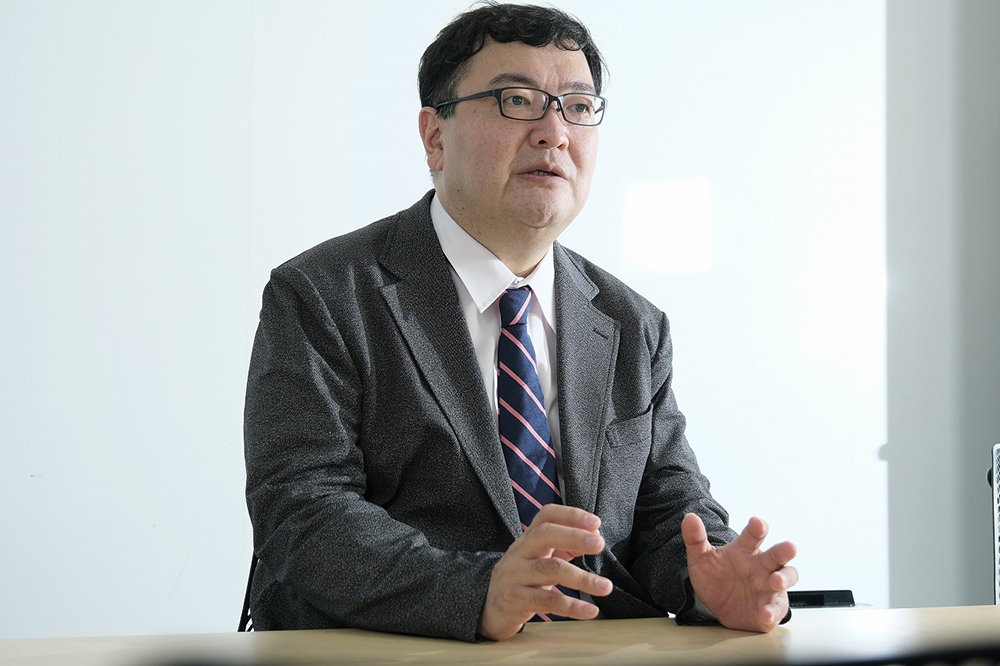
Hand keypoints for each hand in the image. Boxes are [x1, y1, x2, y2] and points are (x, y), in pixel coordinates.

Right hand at [477, 505, 612, 640]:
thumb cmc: (521, 579)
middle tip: (600, 544)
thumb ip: (564, 546)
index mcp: (528, 538)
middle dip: (574, 536)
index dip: (570, 514)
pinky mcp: (514, 600)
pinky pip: (547, 601)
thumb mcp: (538, 558)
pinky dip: (572, 607)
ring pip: (549, 569)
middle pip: (545, 535)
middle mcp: (519, 552)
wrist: (488, 607)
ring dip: (582, 578)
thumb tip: (595, 537)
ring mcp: (515, 575)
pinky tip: (590, 611)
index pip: (546, 515)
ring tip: (605, 586)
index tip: (596, 523)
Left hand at [682, 513, 797, 632]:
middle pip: (778, 554)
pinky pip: (777, 608)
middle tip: (789, 547)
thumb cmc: (714, 576)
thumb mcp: (700, 559)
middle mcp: (762, 565)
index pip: (753, 535)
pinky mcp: (772, 606)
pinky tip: (765, 613)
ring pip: (787, 577)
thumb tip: (689, 517)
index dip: (757, 528)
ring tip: (775, 581)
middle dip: (785, 550)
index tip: (757, 523)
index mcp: (745, 550)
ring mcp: (769, 586)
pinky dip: (773, 611)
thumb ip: (695, 539)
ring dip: (784, 578)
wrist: (715, 605)